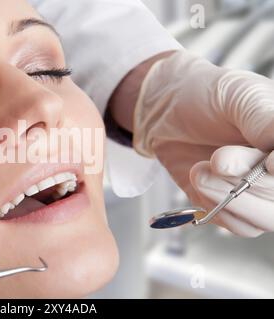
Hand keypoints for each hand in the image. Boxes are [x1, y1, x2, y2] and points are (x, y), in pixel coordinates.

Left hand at [133, 50, 273, 235]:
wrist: (166, 109)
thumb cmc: (206, 95)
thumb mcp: (238, 96)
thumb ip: (263, 120)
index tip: (269, 163)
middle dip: (248, 181)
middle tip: (218, 159)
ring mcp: (260, 191)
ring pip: (263, 220)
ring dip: (226, 196)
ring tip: (200, 169)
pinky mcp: (232, 205)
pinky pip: (236, 224)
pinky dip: (215, 206)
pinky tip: (199, 177)